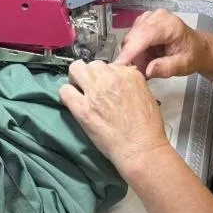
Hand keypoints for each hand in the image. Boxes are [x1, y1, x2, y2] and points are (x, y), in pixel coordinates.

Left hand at [59, 60, 171, 176]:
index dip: (106, 76)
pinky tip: (72, 102)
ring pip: (75, 69)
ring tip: (80, 92)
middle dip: (91, 75)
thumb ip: (131, 83)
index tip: (106, 87)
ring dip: (76, 79)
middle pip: (93, 65)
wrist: (140, 147)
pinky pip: (64, 90)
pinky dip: (66, 94)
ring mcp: (95, 92)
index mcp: (128, 73)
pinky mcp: (82, 108)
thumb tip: (120, 81)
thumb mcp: (146, 94)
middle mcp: (110, 77)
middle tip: (92, 89)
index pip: (110, 65)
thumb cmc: (148, 127)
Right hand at [115, 9, 202, 79]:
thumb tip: (147, 71)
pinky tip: (146, 56)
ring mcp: (149, 17)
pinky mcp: (143, 21)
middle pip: (134, 37)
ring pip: (130, 38)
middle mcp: (157, 17)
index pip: (144, 36)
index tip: (119, 65)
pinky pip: (131, 38)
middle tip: (137, 73)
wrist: (196, 47)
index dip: (130, 51)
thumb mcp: (183, 66)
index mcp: (170, 25)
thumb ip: (166, 68)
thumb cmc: (191, 55)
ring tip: (147, 63)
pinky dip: (135, 50)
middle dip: (131, 56)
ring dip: (134, 54)